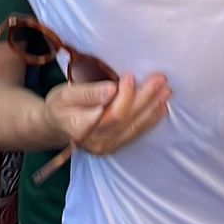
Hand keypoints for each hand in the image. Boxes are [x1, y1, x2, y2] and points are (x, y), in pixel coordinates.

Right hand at [47, 73, 170, 155]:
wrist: (57, 126)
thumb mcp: (66, 94)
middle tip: (159, 79)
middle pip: (124, 119)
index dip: (123, 96)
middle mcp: (95, 142)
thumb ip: (88, 93)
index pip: (108, 113)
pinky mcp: (115, 146)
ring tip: (166, 91)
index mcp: (80, 128)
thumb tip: (111, 90)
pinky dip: (151, 119)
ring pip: (134, 126)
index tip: (131, 76)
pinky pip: (136, 133)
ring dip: (152, 108)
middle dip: (144, 98)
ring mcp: (106, 147)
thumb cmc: (60, 106)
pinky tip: (161, 107)